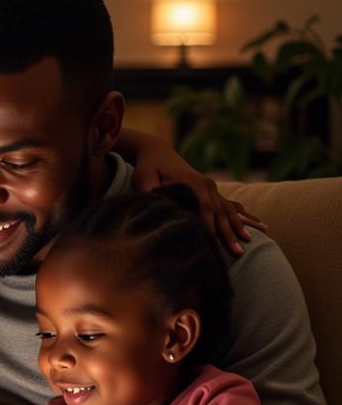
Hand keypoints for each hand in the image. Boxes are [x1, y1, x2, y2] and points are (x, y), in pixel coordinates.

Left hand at [132, 147, 265, 255]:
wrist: (157, 151)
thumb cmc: (148, 166)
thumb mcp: (144, 177)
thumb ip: (149, 191)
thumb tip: (154, 205)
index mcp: (192, 182)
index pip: (204, 208)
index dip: (209, 226)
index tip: (213, 244)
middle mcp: (206, 184)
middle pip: (220, 212)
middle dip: (229, 233)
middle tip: (237, 253)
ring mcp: (211, 186)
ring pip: (229, 209)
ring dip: (240, 226)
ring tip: (252, 241)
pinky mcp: (211, 189)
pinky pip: (231, 204)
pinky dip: (244, 215)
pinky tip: (260, 224)